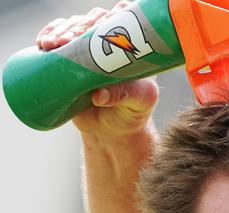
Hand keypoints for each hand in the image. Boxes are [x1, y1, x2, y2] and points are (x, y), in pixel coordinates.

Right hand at [35, 0, 158, 137]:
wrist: (112, 130)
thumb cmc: (132, 113)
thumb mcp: (137, 104)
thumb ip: (124, 96)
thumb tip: (99, 95)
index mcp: (132, 46)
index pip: (123, 20)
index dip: (111, 18)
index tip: (99, 28)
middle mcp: (110, 41)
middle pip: (94, 20)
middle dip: (78, 28)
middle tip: (66, 41)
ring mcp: (88, 47)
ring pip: (74, 26)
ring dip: (60, 31)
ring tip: (50, 45)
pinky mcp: (69, 57)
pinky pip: (57, 38)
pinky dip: (48, 36)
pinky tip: (42, 43)